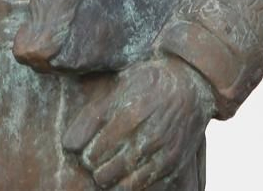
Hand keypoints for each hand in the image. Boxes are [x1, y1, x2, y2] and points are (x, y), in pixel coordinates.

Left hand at [64, 57, 214, 189]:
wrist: (193, 83)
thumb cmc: (150, 82)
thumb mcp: (119, 86)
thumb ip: (92, 114)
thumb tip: (69, 146)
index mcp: (130, 114)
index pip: (91, 152)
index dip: (83, 153)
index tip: (85, 147)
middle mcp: (148, 136)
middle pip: (102, 173)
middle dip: (95, 167)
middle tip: (97, 158)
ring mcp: (162, 153)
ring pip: (121, 185)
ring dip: (110, 177)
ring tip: (111, 165)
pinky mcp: (173, 164)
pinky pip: (142, 187)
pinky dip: (130, 184)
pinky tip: (128, 170)